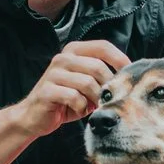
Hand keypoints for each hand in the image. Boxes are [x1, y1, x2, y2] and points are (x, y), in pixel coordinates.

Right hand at [0, 39, 128, 163]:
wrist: (35, 116)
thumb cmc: (66, 100)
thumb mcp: (87, 85)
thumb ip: (102, 76)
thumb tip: (127, 77)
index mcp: (74, 51)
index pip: (103, 46)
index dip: (120, 59)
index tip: (129, 75)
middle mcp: (63, 58)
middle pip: (98, 67)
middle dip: (107, 86)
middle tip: (106, 99)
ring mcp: (54, 73)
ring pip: (88, 83)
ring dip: (95, 98)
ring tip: (92, 105)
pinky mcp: (47, 90)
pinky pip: (75, 97)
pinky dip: (81, 106)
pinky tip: (78, 109)